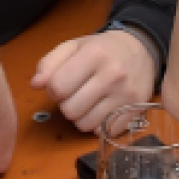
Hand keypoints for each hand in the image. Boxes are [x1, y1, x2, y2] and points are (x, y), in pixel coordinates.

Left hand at [30, 30, 158, 130]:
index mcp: (95, 54)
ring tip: (89, 102)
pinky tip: (102, 109)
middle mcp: (113, 75)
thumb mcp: (74, 46)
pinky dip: (99, 125)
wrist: (143, 49)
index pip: (58, 87)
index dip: (54, 89)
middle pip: (70, 110)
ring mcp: (126, 96)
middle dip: (67, 104)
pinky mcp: (136, 112)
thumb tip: (36, 84)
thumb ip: (50, 63)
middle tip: (76, 94)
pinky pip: (104, 132)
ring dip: (81, 117)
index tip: (62, 84)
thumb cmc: (103, 48)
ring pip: (86, 125)